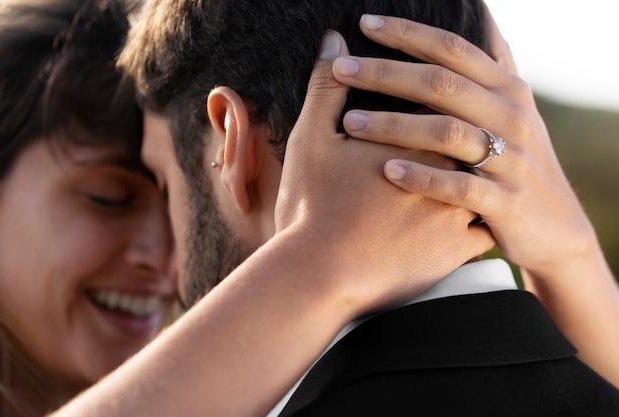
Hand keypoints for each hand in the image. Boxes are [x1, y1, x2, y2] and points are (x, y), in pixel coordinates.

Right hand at [275, 31, 494, 313]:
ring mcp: (458, 212)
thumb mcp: (310, 141)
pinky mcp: (458, 251)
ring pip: (485, 186)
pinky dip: (482, 225)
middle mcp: (447, 170)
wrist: (319, 275)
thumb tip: (335, 41)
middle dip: (469, 139)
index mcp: (415, 139)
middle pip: (471, 142)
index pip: (443, 107)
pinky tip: (475, 224)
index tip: (440, 104)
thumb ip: (326, 89)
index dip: (441, 103)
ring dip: (482, 181)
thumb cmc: (311, 208)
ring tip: (477, 180)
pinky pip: (486, 233)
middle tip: (462, 141)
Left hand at [332, 12, 596, 276]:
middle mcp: (510, 116)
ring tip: (349, 124)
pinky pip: (459, 187)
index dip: (408, 34)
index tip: (365, 23)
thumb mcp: (514, 109)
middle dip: (387, 73)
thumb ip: (492, 69)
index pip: (452, 49)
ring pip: (446, 132)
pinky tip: (387, 171)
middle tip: (341, 68)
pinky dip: (423, 177)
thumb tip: (481, 16)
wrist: (556, 226)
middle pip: (441, 84)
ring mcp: (511, 160)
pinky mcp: (505, 202)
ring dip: (394, 126)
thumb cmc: (520, 160)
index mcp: (506, 89)